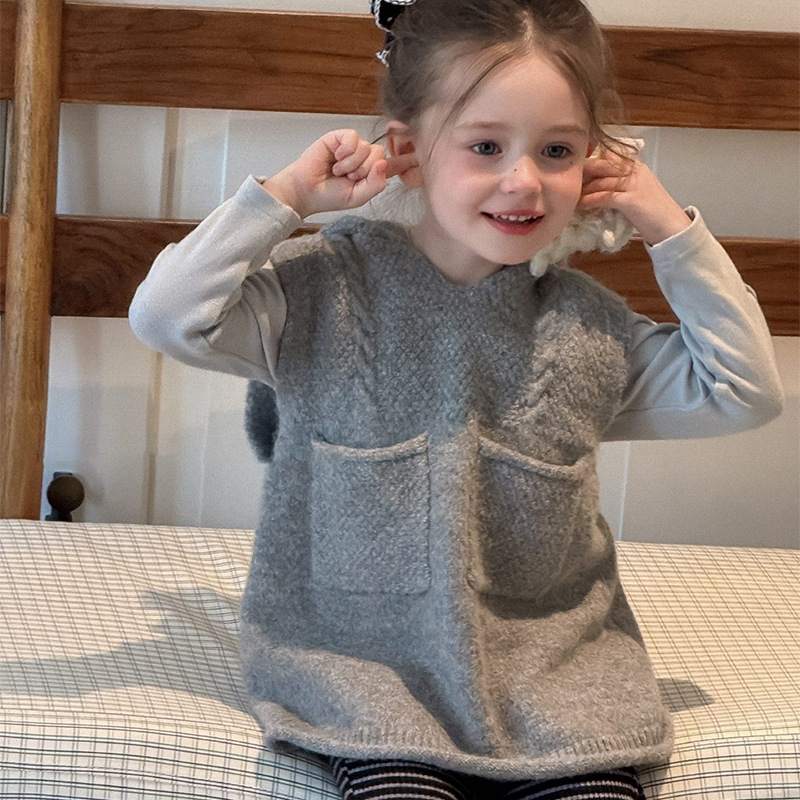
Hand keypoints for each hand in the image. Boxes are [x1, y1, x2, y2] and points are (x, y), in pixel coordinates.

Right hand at [260, 129, 417, 218]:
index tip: (373, 177)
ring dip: (351, 163)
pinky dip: (345, 150)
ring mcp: (351, 146)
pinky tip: (335, 158)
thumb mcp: (358, 197)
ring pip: (366, 146)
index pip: (388, 163)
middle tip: (347, 177)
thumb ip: (375, 184)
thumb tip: (383, 163)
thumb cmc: (328, 196)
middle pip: (379, 153)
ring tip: (338, 170)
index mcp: (369, 172)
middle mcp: (362, 157)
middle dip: (363, 170)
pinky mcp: (338, 137)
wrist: (306, 191)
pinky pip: (352, 136)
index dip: (384, 169)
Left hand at [578, 147, 691, 245]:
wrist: (673, 228)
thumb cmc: (653, 214)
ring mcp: (635, 184)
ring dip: (583, 187)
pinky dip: (590, 200)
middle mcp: (636, 172)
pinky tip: (580, 204)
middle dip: (584, 170)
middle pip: (603, 163)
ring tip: (570, 194)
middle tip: (567, 179)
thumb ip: (621, 185)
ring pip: (602, 180)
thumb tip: (598, 186)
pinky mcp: (632, 200)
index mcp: (637, 167)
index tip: (577, 166)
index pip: (611, 154)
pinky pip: (605, 196)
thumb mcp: (637, 192)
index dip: (593, 158)